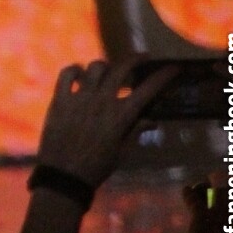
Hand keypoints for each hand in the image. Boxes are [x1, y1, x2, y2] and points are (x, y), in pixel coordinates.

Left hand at [35, 59, 179, 186]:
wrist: (65, 174)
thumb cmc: (98, 166)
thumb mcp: (123, 151)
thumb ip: (136, 131)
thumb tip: (152, 120)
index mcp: (121, 116)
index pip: (147, 90)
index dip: (162, 76)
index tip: (173, 67)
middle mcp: (102, 102)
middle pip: (121, 70)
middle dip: (135, 60)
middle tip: (143, 58)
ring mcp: (79, 98)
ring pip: (95, 67)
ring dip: (105, 66)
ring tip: (108, 71)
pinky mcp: (59, 98)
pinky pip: (66, 74)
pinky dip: (75, 69)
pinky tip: (79, 73)